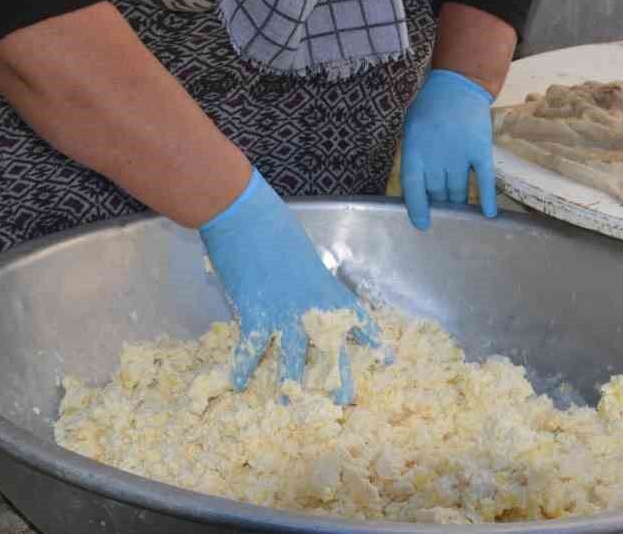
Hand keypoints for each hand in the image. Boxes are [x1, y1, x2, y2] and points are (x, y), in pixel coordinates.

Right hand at [199, 169, 379, 402]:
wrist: (246, 218)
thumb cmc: (276, 230)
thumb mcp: (304, 260)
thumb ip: (308, 286)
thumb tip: (301, 304)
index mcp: (328, 292)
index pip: (358, 320)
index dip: (371, 340)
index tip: (385, 358)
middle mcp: (312, 310)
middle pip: (330, 353)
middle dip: (336, 380)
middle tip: (340, 402)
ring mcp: (283, 316)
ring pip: (291, 362)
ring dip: (291, 385)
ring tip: (289, 403)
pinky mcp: (254, 317)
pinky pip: (250, 350)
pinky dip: (242, 368)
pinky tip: (237, 384)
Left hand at [400, 68, 497, 229]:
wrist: (459, 84)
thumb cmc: (430, 106)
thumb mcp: (412, 128)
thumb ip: (415, 156)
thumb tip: (419, 188)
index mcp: (415, 148)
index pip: (414, 187)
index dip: (417, 208)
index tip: (422, 224)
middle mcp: (437, 154)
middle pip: (437, 190)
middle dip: (439, 202)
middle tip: (442, 209)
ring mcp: (460, 153)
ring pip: (458, 190)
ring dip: (457, 201)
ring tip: (457, 208)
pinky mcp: (480, 150)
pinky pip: (484, 180)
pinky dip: (486, 198)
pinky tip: (487, 214)